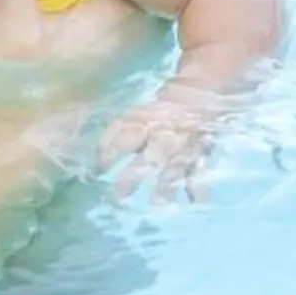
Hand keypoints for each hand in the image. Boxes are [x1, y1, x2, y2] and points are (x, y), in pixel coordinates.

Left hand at [99, 91, 226, 201]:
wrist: (199, 91)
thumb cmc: (158, 110)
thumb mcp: (135, 115)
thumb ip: (115, 135)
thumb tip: (94, 159)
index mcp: (143, 124)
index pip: (122, 139)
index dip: (108, 154)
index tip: (96, 172)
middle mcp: (162, 136)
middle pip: (146, 158)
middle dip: (133, 176)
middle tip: (119, 197)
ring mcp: (183, 146)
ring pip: (174, 167)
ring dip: (166, 185)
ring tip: (157, 203)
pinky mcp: (201, 153)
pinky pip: (200, 171)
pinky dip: (198, 188)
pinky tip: (196, 202)